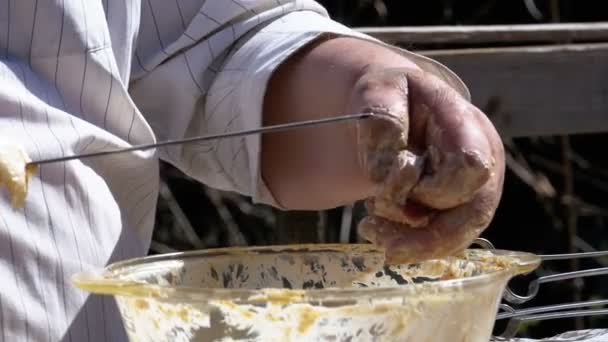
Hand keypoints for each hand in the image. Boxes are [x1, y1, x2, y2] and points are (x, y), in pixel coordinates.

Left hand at [345, 66, 504, 263]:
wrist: (397, 106)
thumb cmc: (390, 97)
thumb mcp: (378, 92)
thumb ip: (381, 121)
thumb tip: (386, 172)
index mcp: (467, 125)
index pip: (471, 166)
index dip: (433, 186)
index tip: (397, 175)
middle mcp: (483, 160)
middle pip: (471, 214)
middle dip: (419, 230)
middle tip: (368, 226)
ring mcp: (475, 188)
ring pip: (457, 236)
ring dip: (410, 242)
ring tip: (370, 227)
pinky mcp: (460, 208)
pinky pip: (444, 241)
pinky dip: (411, 244)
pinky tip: (382, 232)